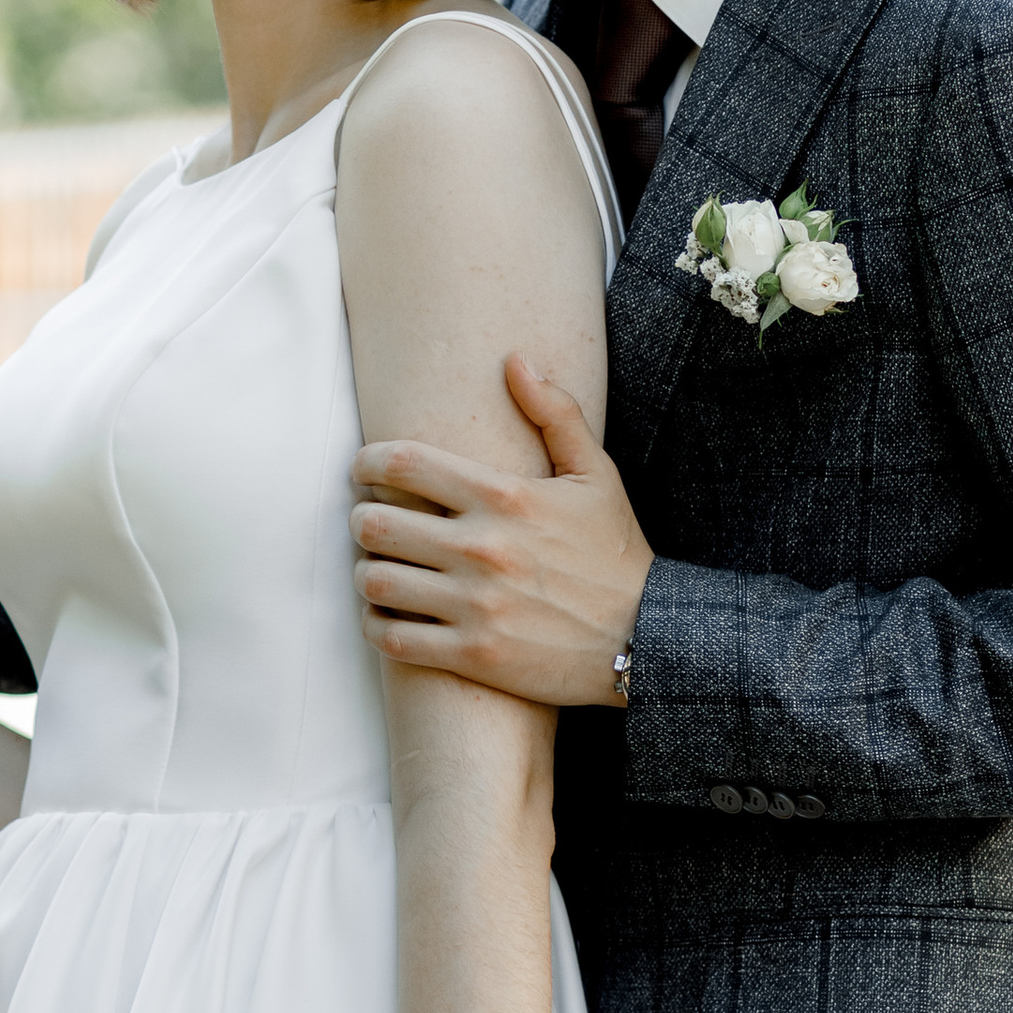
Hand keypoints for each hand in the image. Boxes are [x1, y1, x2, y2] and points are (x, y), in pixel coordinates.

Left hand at [351, 355, 653, 706]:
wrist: (650, 638)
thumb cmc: (616, 553)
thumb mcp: (596, 475)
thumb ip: (554, 413)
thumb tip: (515, 358)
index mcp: (505, 496)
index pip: (404, 462)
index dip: (366, 461)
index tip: (362, 468)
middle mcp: (484, 548)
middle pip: (376, 523)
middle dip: (362, 519)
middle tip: (370, 522)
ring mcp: (476, 605)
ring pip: (375, 581)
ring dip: (366, 572)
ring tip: (378, 569)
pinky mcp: (474, 654)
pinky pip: (392, 638)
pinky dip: (377, 624)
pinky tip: (388, 615)